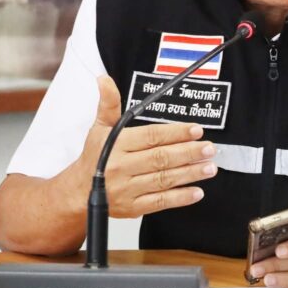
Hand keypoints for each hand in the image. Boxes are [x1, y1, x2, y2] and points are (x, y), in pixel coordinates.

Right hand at [73, 76, 217, 217]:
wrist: (78, 192)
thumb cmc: (95, 158)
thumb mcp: (100, 127)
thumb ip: (108, 103)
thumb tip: (104, 80)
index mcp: (116, 144)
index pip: (151, 136)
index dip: (175, 133)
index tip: (196, 130)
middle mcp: (121, 166)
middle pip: (160, 158)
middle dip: (188, 153)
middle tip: (209, 149)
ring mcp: (127, 189)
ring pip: (163, 179)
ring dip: (189, 174)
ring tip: (209, 167)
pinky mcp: (132, 207)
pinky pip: (159, 202)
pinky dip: (180, 198)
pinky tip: (197, 192)